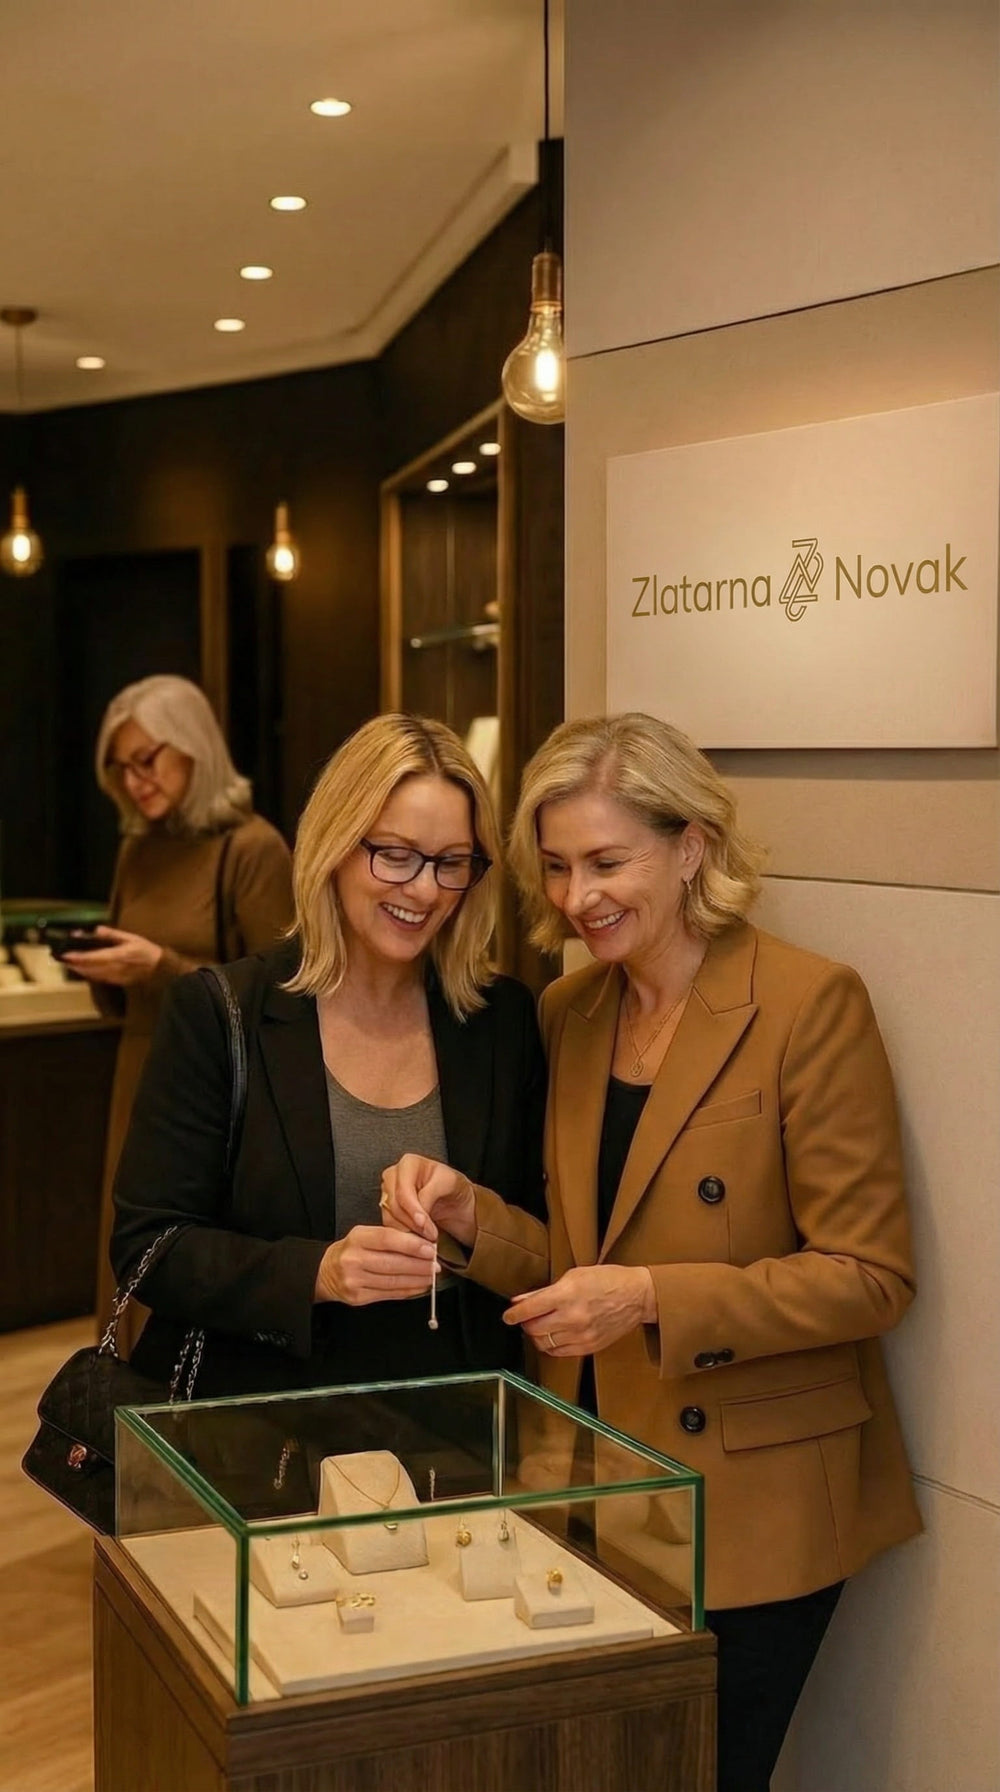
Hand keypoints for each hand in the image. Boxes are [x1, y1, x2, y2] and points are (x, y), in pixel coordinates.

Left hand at [62, 925, 163, 985]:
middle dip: (75, 964)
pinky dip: (90, 974)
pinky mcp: (117, 981)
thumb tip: (97, 930)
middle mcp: (114, 968)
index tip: (67, 955)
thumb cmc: (146, 950)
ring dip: (80, 970)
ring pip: (93, 975)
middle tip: (62, 959)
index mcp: (118, 955)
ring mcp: (115, 976)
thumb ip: (112, 934)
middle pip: (90, 968)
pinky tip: (84, 971)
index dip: (79, 957)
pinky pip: (100, 978)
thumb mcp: (131, 937)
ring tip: (70, 965)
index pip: (94, 957)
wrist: (159, 968)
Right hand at [314, 1225, 437, 1306]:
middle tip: (436, 1264)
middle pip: (392, 1263)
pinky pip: (388, 1294)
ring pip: (393, 1281)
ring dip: (417, 1279)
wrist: (325, 1271)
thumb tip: (423, 1244)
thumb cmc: (352, 1250)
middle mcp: (353, 1259)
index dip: (412, 1245)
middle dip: (419, 1265)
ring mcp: (354, 1281)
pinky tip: (419, 1286)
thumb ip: (390, 1238)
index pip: (387, 1239)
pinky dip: (407, 1291)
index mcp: (357, 1238)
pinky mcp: (358, 1298)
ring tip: (432, 1276)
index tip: (430, 1249)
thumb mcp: (365, 1236)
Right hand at [378, 1154, 476, 1248]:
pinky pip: (390, 1226)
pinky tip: (418, 1240)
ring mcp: (388, 1193)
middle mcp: (394, 1176)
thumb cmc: (453, 1187)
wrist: (455, 1200)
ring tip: (427, 1239)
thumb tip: (417, 1216)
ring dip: (408, 1232)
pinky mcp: (388, 1211)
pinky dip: (404, 1236)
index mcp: (408, 1164)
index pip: (403, 1191)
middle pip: (393, 1206)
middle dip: (412, 1224)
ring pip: (389, 1218)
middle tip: (430, 1236)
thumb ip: (429, 1195)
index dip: (414, 1211)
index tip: (425, 1225)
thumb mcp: (448, 1183)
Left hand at [503, 1265, 655, 1356]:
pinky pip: (560, 1352)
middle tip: (526, 1318)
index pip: (530, 1309)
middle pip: (534, 1329)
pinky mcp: (589, 1347)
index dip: (514, 1314)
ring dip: (537, 1336)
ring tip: (540, 1327)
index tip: (508, 1316)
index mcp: (567, 1294)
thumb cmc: (607, 1280)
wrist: (637, 1296)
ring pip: (545, 1343)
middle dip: (525, 1324)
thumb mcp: (574, 1275)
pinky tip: (554, 1336)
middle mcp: (573, 1317)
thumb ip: (545, 1291)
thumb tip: (520, 1300)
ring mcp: (582, 1335)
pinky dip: (552, 1346)